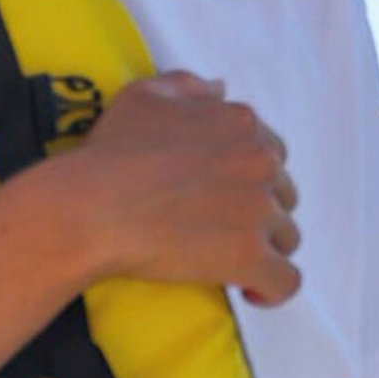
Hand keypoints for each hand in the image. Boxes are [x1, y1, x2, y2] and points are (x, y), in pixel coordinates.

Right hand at [67, 71, 300, 306]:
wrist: (91, 207)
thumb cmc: (112, 151)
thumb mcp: (146, 95)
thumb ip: (191, 86)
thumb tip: (222, 88)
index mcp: (242, 124)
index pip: (270, 152)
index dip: (246, 176)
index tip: (219, 193)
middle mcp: (261, 161)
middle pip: (282, 194)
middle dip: (258, 211)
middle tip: (216, 227)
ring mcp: (259, 211)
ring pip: (287, 236)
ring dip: (263, 248)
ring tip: (227, 260)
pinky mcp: (251, 257)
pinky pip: (286, 281)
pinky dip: (273, 289)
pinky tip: (249, 291)